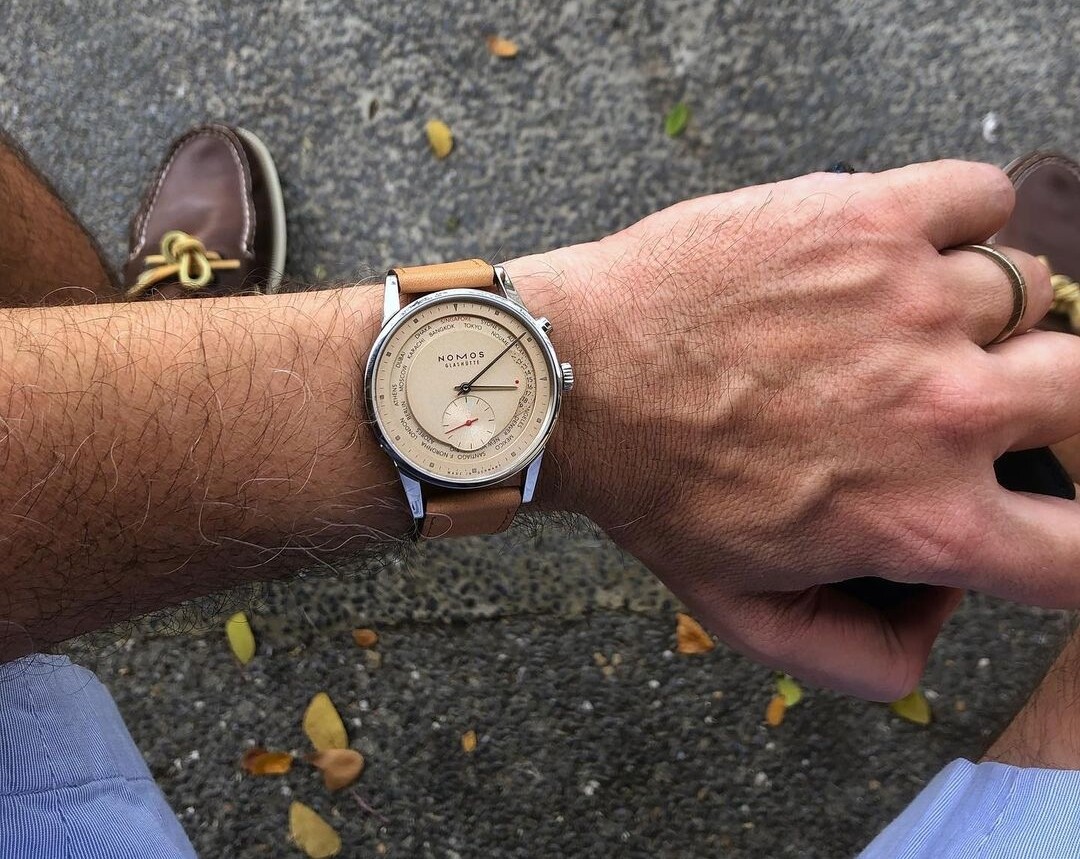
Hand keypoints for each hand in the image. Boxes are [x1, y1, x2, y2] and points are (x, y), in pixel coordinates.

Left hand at [512, 160, 1076, 699]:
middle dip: (1038, 404)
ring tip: (903, 322)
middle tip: (961, 400)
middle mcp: (943, 409)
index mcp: (924, 517)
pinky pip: (979, 198)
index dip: (1068, 539)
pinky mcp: (868, 218)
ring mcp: (913, 301)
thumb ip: (858, 656)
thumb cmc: (653, 488)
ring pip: (1029, 291)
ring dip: (979, 313)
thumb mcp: (745, 615)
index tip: (1039, 508)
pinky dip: (962, 219)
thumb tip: (935, 625)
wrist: (577, 378)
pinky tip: (908, 248)